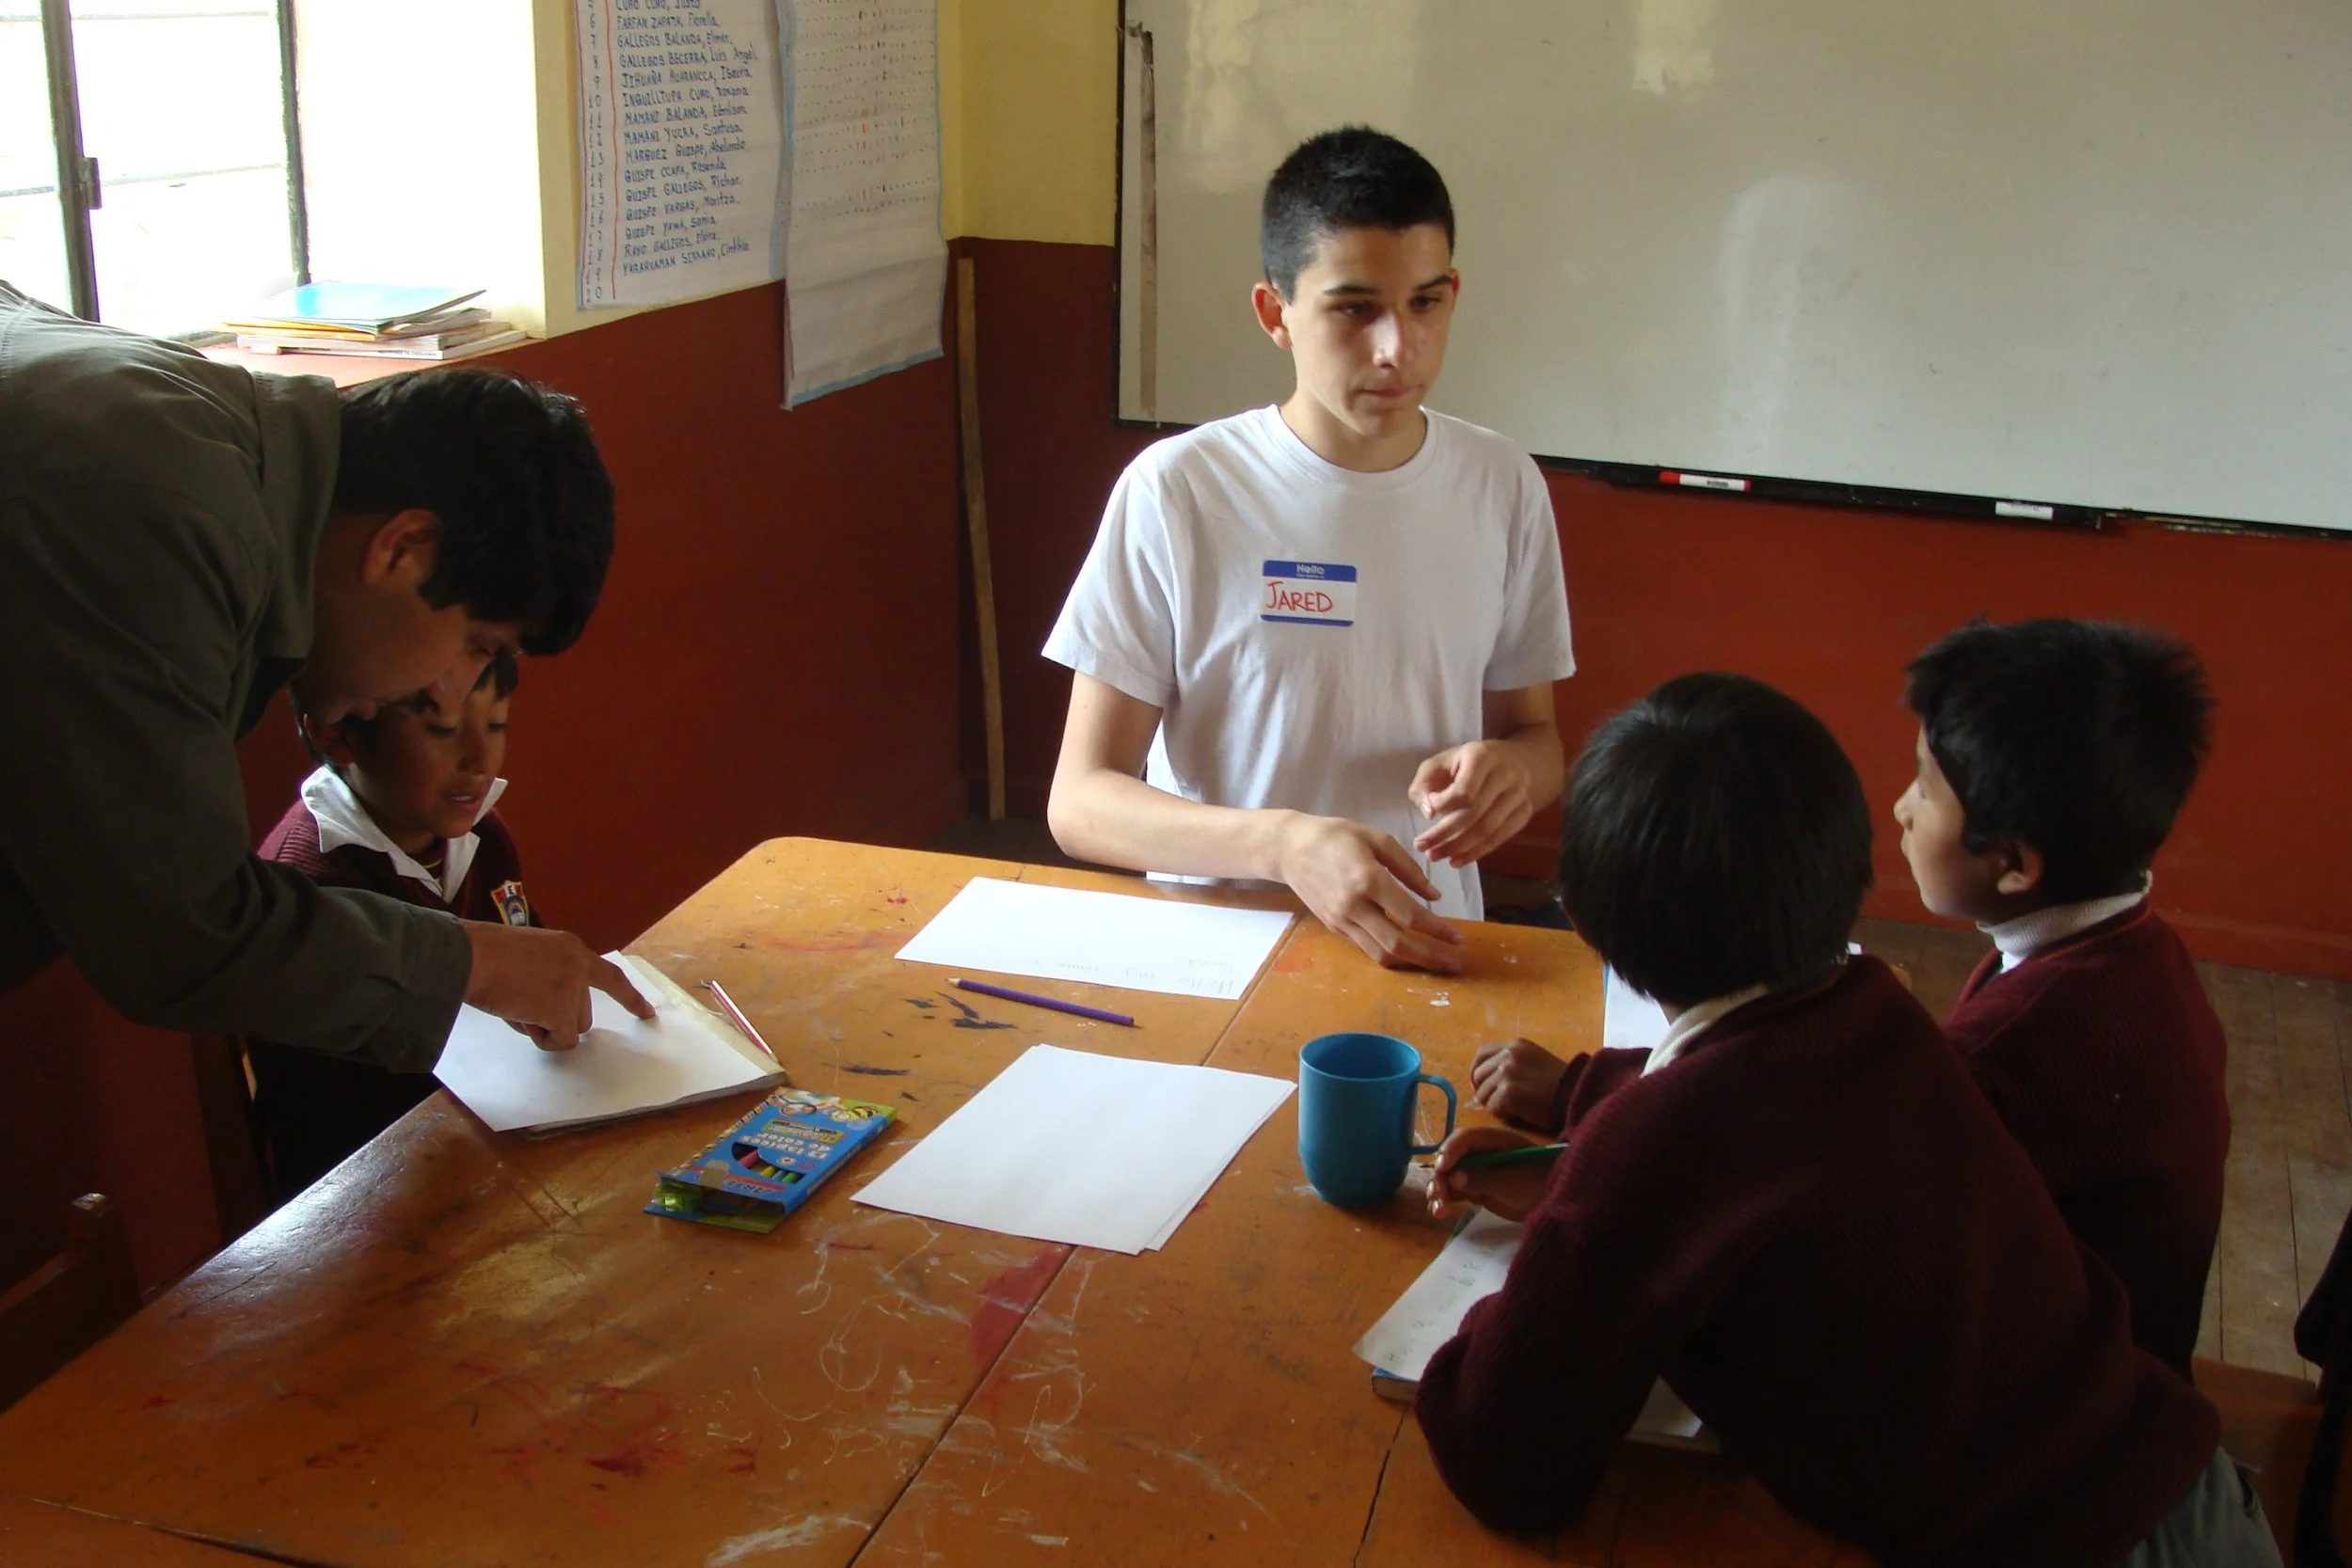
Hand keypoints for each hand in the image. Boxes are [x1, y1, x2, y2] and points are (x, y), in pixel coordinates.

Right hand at [462, 923, 652, 1049]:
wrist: (469, 956)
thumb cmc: (485, 957)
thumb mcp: (529, 957)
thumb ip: (550, 978)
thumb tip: (552, 1016)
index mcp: (571, 949)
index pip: (610, 975)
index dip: (629, 997)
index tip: (648, 1013)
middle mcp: (578, 965)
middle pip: (583, 1013)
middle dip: (558, 1020)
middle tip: (524, 1006)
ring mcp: (572, 987)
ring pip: (572, 1029)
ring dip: (545, 1028)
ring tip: (516, 1006)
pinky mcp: (561, 1009)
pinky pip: (561, 1041)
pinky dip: (542, 1038)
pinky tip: (519, 1016)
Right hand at [1273, 813, 1465, 972]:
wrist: (1289, 848)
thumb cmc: (1336, 836)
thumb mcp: (1377, 839)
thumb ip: (1409, 868)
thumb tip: (1434, 896)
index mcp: (1368, 880)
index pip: (1410, 915)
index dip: (1438, 930)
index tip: (1458, 938)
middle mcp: (1354, 906)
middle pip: (1397, 944)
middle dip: (1430, 957)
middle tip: (1455, 963)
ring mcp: (1342, 920)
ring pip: (1381, 954)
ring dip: (1412, 963)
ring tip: (1437, 963)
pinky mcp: (1334, 927)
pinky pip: (1367, 948)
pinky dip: (1391, 954)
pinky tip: (1409, 951)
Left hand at [1410, 741, 1536, 866]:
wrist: (1513, 760)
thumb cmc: (1465, 763)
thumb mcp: (1438, 764)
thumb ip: (1423, 785)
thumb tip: (1429, 814)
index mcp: (1482, 757)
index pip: (1463, 791)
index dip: (1442, 806)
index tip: (1428, 812)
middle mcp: (1505, 774)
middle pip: (1473, 814)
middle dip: (1444, 835)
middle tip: (1422, 847)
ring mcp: (1518, 794)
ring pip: (1487, 830)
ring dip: (1458, 848)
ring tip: (1435, 855)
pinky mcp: (1525, 811)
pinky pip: (1500, 837)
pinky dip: (1476, 852)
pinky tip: (1457, 860)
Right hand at [1429, 1126, 1560, 1223]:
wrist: (1557, 1201)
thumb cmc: (1540, 1183)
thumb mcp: (1514, 1181)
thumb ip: (1483, 1178)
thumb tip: (1454, 1177)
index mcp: (1493, 1139)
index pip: (1465, 1139)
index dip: (1450, 1151)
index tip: (1441, 1169)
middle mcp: (1481, 1151)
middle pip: (1452, 1158)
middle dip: (1441, 1176)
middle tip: (1438, 1194)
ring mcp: (1478, 1170)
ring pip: (1450, 1176)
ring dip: (1440, 1190)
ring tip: (1438, 1210)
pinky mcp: (1477, 1188)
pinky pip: (1456, 1190)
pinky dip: (1446, 1199)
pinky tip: (1438, 1211)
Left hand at [1469, 1037, 1570, 1129]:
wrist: (1577, 1095)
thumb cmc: (1559, 1083)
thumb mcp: (1533, 1061)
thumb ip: (1510, 1063)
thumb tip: (1483, 1080)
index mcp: (1515, 1045)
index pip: (1482, 1054)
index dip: (1477, 1071)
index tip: (1481, 1085)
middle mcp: (1508, 1054)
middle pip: (1478, 1075)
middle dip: (1485, 1091)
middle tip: (1499, 1102)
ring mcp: (1506, 1072)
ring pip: (1482, 1094)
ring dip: (1494, 1104)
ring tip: (1513, 1107)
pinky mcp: (1508, 1092)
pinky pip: (1492, 1108)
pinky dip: (1502, 1114)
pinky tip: (1518, 1113)